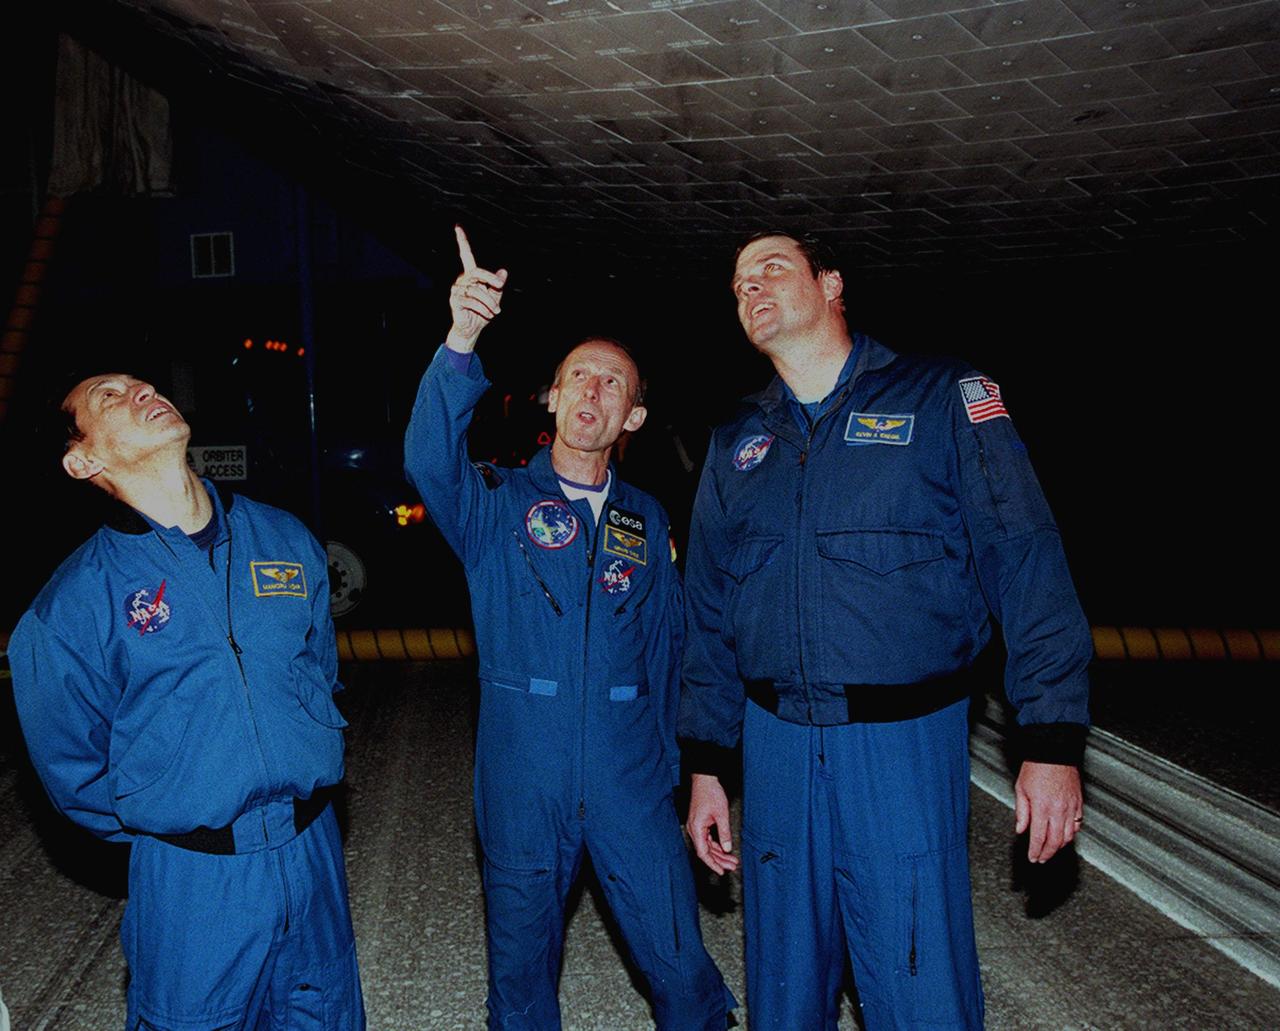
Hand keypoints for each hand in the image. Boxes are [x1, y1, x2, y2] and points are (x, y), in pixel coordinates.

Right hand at [445, 225, 507, 352]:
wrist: (471, 330)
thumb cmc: (482, 312)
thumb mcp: (494, 297)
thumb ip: (497, 285)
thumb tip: (504, 272)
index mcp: (471, 276)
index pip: (466, 256)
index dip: (462, 242)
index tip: (457, 228)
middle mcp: (462, 280)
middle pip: (477, 272)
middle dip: (491, 278)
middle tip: (500, 286)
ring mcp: (457, 290)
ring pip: (477, 290)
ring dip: (490, 301)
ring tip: (496, 311)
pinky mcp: (455, 301)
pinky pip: (472, 301)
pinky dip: (484, 308)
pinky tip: (489, 315)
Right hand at [686, 773, 739, 874]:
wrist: (705, 780)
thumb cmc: (710, 793)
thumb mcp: (721, 814)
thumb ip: (724, 833)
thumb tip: (727, 849)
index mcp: (696, 828)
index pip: (703, 853)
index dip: (713, 864)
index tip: (721, 871)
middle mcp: (694, 829)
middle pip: (706, 851)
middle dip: (719, 860)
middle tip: (732, 866)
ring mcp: (696, 826)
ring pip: (707, 845)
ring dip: (719, 853)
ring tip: (731, 859)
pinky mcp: (699, 823)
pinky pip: (707, 839)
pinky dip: (716, 845)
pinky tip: (724, 849)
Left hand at [1015, 760, 1082, 862]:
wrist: (1054, 753)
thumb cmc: (1036, 767)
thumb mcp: (1021, 789)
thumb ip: (1022, 812)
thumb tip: (1021, 829)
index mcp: (1042, 807)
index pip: (1039, 837)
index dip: (1035, 851)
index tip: (1032, 857)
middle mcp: (1058, 810)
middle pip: (1055, 841)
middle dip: (1047, 854)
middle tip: (1041, 858)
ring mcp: (1070, 807)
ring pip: (1068, 836)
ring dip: (1059, 846)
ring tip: (1051, 849)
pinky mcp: (1078, 803)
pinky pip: (1077, 824)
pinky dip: (1071, 834)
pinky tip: (1064, 835)